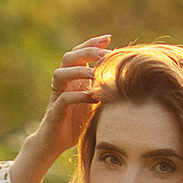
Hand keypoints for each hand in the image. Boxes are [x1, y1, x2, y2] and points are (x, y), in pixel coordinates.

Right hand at [8, 34, 111, 182]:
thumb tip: (128, 78)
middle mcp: (63, 84)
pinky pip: (63, 98)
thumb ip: (104, 89)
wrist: (54, 144)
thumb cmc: (76, 122)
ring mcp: (57, 96)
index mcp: (73, 78)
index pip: (79, 53)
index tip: (108, 38)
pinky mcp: (54, 112)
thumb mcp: (94, 103)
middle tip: (104, 53)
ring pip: (60, 74)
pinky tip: (92, 97)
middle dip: (86, 52)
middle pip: (69, 57)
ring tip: (95, 74)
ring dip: (78, 71)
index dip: (92, 43)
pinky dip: (78, 96)